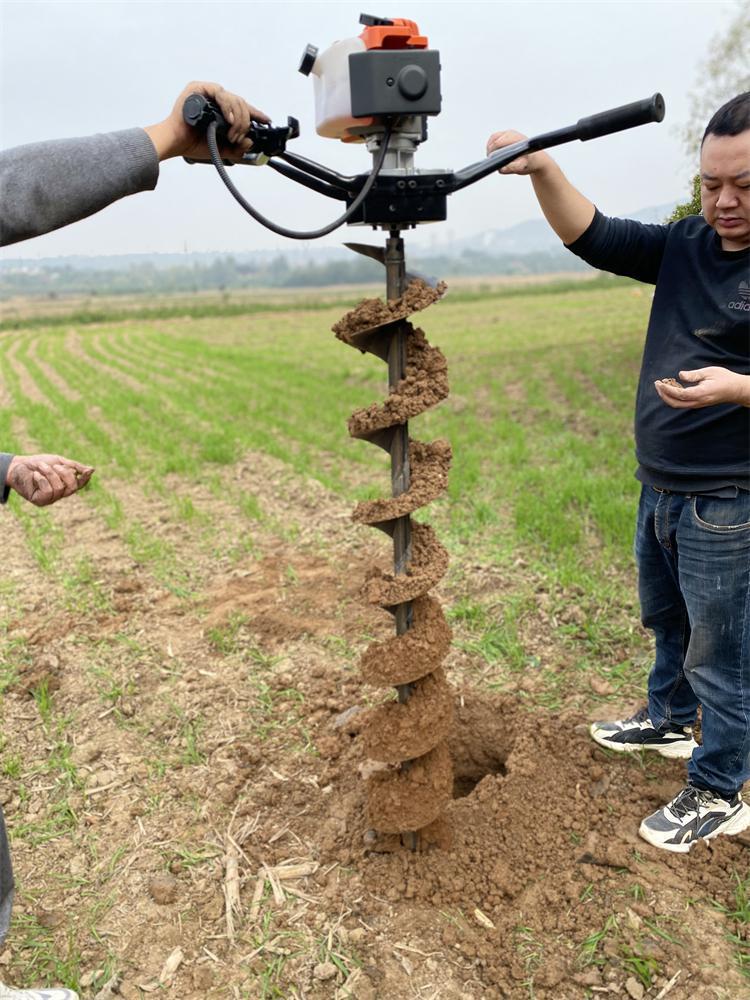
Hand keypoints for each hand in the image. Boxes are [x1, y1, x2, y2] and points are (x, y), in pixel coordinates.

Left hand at [7, 454, 94, 506]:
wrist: (19, 466)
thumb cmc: (39, 464)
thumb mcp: (58, 461)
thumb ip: (74, 466)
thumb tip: (92, 470)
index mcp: (66, 483)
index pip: (80, 484)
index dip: (85, 479)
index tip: (88, 471)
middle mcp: (61, 493)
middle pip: (73, 487)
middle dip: (65, 474)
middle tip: (55, 465)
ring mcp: (51, 498)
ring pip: (59, 488)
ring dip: (50, 474)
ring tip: (40, 467)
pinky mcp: (41, 501)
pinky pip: (48, 490)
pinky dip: (42, 479)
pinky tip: (35, 475)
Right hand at [144, 81, 269, 161]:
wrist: (176, 143)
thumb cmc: (193, 142)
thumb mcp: (222, 148)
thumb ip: (237, 147)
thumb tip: (250, 141)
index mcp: (221, 110)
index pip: (242, 108)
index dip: (255, 113)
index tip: (266, 120)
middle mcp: (215, 99)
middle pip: (241, 103)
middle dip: (244, 122)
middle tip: (238, 137)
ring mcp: (207, 92)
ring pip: (234, 99)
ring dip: (238, 119)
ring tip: (232, 134)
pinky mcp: (198, 88)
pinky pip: (220, 93)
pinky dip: (228, 106)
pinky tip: (230, 119)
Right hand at [486, 129, 550, 174]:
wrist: (537, 159)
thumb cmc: (530, 163)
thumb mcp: (522, 167)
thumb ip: (512, 168)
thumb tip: (501, 168)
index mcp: (516, 139)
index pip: (498, 142)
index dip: (492, 152)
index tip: (491, 160)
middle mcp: (512, 133)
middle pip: (494, 139)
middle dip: (490, 150)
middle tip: (492, 161)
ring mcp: (509, 132)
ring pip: (493, 138)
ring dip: (490, 147)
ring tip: (492, 158)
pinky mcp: (507, 134)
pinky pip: (494, 138)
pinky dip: (492, 145)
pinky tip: (494, 154)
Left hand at [654, 367, 749, 408]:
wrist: (735, 390)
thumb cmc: (724, 378)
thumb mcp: (710, 372)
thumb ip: (694, 375)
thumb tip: (680, 375)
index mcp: (701, 394)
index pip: (679, 394)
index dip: (667, 389)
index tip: (659, 382)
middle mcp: (698, 402)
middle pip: (675, 403)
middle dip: (663, 394)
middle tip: (657, 383)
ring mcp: (697, 404)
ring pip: (677, 404)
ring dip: (667, 396)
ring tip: (663, 384)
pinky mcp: (697, 404)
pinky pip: (682, 403)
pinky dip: (674, 396)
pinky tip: (672, 386)